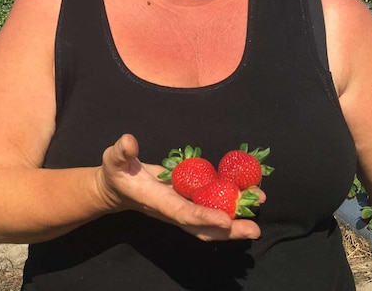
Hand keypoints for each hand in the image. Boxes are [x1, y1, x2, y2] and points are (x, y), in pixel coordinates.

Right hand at [96, 134, 262, 241]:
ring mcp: (181, 206)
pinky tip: (246, 192)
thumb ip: (121, 152)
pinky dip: (228, 204)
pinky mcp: (187, 200)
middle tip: (254, 229)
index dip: (203, 217)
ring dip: (235, 219)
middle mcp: (172, 209)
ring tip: (257, 205)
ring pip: (210, 220)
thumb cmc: (115, 172)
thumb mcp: (113, 160)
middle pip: (203, 227)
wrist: (117, 188)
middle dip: (229, 230)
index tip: (225, 219)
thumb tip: (129, 141)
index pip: (181, 213)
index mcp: (156, 201)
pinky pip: (210, 206)